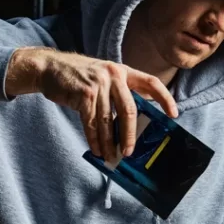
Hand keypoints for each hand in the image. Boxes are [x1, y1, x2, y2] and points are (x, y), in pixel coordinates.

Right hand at [6, 47, 177, 161]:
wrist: (50, 67)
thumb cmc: (79, 77)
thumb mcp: (104, 77)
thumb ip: (119, 93)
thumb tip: (131, 124)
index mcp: (123, 71)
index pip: (151, 82)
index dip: (165, 98)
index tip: (174, 114)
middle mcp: (113, 75)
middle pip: (130, 109)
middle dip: (130, 134)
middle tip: (129, 152)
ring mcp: (98, 84)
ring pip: (109, 120)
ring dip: (110, 143)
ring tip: (111, 156)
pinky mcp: (83, 94)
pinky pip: (92, 123)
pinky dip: (95, 139)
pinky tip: (96, 149)